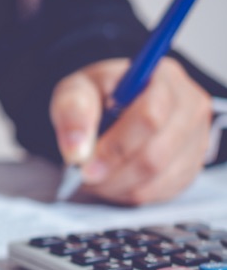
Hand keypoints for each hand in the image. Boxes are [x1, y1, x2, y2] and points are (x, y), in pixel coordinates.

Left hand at [50, 57, 211, 204]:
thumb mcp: (75, 91)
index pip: (150, 116)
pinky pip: (161, 191)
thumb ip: (72, 112)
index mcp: (164, 77)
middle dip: (114, 171)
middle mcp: (190, 107)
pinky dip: (129, 192)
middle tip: (84, 176)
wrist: (109, 109)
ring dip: (118, 185)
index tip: (85, 163)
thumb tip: (77, 150)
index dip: (116, 145)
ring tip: (92, 177)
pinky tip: (111, 181)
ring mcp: (196, 139)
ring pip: (158, 177)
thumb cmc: (95, 96)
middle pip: (157, 153)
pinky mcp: (191, 166)